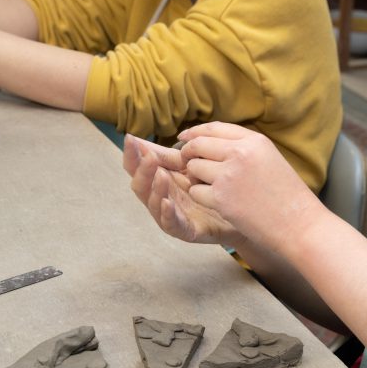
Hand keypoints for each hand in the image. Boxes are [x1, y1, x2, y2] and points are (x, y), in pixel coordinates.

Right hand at [123, 134, 238, 245]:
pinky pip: (171, 223)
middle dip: (141, 171)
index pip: (138, 168)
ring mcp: (170, 216)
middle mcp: (160, 198)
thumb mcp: (189, 168)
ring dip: (155, 189)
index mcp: (158, 181)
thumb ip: (168, 156)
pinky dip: (167, 213)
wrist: (237, 211)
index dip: (132, 155)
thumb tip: (142, 137)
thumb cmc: (209, 189)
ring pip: (154, 204)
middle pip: (141, 186)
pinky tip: (167, 202)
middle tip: (148, 157)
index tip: (129, 139)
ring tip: (160, 175)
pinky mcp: (185, 230)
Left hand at [178, 122, 324, 253]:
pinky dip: (202, 198)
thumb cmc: (288, 196)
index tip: (184, 138)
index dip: (195, 132)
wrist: (300, 224)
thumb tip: (211, 142)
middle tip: (186, 164)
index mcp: (255, 141)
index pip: (215, 128)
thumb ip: (244, 148)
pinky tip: (219, 203)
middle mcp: (240, 153)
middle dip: (188, 154)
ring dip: (197, 178)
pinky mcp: (221, 198)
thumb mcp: (270, 160)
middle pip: (198, 145)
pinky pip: (195, 191)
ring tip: (213, 188)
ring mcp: (229, 175)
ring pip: (193, 168)